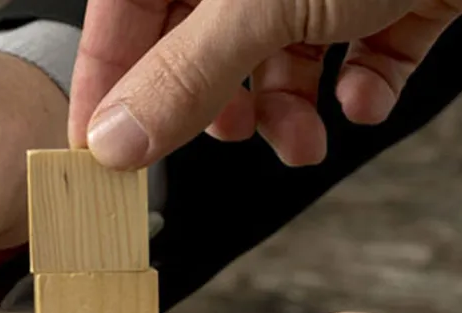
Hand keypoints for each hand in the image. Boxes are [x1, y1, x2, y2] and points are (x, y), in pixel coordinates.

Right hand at [68, 0, 461, 167]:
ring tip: (302, 139)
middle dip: (215, 105)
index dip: (107, 84)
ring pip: (275, 55)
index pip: (121, 15)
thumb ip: (183, 75)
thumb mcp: (260, 5)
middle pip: (199, 41)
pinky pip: (353, 49)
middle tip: (217, 142)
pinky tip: (362, 96)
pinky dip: (356, 84)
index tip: (99, 150)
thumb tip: (114, 139)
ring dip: (286, 110)